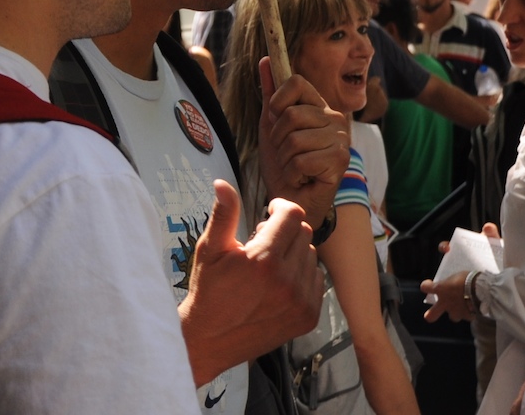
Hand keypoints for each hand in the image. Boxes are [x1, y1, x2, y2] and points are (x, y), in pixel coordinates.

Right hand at [179, 180, 322, 385]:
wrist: (210, 340)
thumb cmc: (208, 290)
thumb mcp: (210, 249)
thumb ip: (223, 214)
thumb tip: (222, 183)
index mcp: (264, 259)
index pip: (292, 215)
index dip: (280, 207)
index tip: (269, 212)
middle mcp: (287, 280)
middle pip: (303, 232)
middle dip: (284, 230)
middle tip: (261, 243)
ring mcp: (301, 301)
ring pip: (311, 255)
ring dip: (294, 253)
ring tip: (269, 265)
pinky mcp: (307, 317)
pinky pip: (317, 279)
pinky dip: (302, 275)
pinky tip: (279, 283)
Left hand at [256, 55, 350, 221]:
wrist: (290, 199)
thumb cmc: (283, 163)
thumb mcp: (271, 125)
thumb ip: (271, 93)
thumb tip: (265, 59)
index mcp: (319, 106)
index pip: (296, 81)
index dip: (278, 99)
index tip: (275, 118)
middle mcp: (334, 119)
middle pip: (291, 114)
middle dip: (277, 138)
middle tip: (286, 153)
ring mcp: (340, 140)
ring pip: (294, 139)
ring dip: (284, 159)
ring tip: (294, 168)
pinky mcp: (340, 161)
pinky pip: (300, 160)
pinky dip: (292, 173)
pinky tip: (302, 178)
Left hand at [421, 222, 498, 323]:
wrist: (487, 295)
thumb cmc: (476, 274)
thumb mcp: (482, 252)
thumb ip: (488, 236)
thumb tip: (487, 226)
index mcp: (441, 288)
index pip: (428, 288)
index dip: (428, 287)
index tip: (427, 284)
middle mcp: (446, 302)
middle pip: (434, 313)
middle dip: (432, 313)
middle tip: (429, 315)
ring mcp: (458, 312)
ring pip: (453, 316)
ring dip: (455, 312)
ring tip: (458, 311)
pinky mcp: (470, 317)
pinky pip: (467, 316)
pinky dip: (470, 313)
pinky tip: (474, 308)